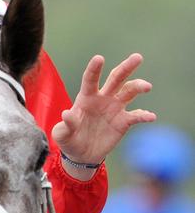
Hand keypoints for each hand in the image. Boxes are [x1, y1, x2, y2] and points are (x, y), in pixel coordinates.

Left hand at [52, 53, 156, 171]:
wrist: (82, 155)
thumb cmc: (69, 140)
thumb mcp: (62, 135)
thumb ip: (65, 125)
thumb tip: (67, 114)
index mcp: (87, 97)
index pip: (91, 79)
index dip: (95, 69)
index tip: (99, 58)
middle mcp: (103, 98)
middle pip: (117, 78)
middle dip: (127, 67)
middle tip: (138, 57)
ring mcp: (115, 108)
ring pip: (129, 91)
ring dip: (139, 87)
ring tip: (147, 86)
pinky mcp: (124, 121)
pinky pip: (136, 116)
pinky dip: (144, 115)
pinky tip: (150, 116)